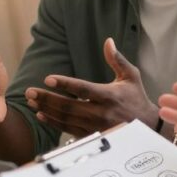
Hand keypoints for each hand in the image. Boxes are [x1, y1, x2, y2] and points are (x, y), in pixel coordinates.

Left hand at [25, 38, 157, 136]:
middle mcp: (101, 113)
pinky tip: (41, 114)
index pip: (83, 89)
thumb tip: (108, 41)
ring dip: (46, 110)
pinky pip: (68, 130)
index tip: (47, 78)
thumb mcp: (131, 76)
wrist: (146, 126)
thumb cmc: (136, 97)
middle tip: (29, 92)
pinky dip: (53, 123)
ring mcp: (96, 127)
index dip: (65, 84)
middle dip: (47, 98)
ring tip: (31, 101)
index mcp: (110, 96)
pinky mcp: (92, 136)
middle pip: (69, 106)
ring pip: (66, 119)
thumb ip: (117, 59)